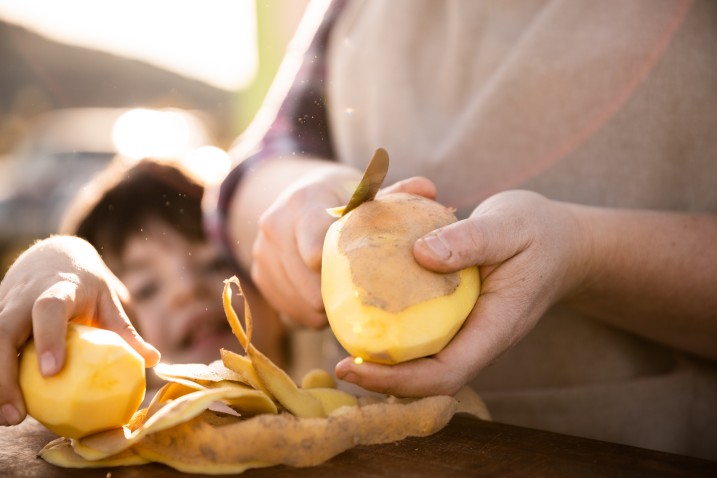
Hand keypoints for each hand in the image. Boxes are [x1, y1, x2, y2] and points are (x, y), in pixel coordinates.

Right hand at [0, 236, 159, 425]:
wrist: (52, 256)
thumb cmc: (86, 285)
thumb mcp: (108, 300)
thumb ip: (126, 331)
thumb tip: (155, 360)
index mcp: (58, 288)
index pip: (48, 309)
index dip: (49, 338)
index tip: (53, 372)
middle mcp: (23, 298)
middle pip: (3, 333)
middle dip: (5, 374)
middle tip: (17, 414)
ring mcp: (3, 308)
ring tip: (10, 418)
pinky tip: (6, 406)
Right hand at [251, 168, 436, 328]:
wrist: (297, 197)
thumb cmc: (341, 196)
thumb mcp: (364, 191)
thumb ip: (395, 194)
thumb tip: (428, 189)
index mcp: (302, 202)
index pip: (316, 251)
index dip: (341, 273)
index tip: (366, 280)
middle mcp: (274, 226)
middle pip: (308, 285)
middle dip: (337, 296)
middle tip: (364, 297)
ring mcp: (261, 253)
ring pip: (299, 303)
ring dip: (326, 309)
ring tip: (348, 298)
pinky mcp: (258, 276)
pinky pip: (288, 311)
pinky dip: (310, 313)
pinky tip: (329, 301)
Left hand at [335, 190, 586, 396]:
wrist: (564, 243)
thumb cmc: (541, 232)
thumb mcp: (511, 225)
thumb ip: (471, 239)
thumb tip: (419, 255)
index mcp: (497, 326)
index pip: (446, 373)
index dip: (398, 380)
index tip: (355, 367)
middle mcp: (481, 339)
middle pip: (429, 380)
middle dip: (384, 380)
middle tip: (340, 364)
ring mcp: (471, 332)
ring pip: (425, 363)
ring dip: (387, 362)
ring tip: (347, 343)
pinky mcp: (461, 318)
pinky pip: (426, 336)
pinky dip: (397, 334)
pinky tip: (370, 314)